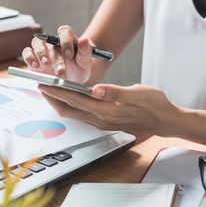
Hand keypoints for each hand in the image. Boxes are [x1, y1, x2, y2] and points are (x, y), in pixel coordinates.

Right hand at [22, 26, 92, 83]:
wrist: (72, 81)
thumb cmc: (79, 69)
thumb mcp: (85, 63)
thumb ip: (85, 51)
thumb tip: (84, 39)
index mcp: (67, 40)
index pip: (64, 32)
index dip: (66, 41)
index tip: (70, 55)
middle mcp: (53, 43)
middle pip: (49, 40)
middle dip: (55, 56)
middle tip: (61, 70)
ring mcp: (43, 51)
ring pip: (37, 43)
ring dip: (40, 53)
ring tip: (45, 64)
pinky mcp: (34, 60)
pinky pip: (27, 53)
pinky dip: (29, 57)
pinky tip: (36, 66)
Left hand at [37, 83, 179, 135]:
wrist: (165, 121)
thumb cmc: (154, 105)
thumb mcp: (139, 94)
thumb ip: (116, 92)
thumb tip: (96, 89)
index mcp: (106, 111)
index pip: (75, 100)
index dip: (57, 92)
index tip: (44, 83)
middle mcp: (100, 119)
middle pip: (68, 109)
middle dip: (52, 98)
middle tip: (40, 86)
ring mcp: (102, 122)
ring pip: (73, 113)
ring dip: (59, 102)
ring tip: (49, 91)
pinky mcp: (104, 121)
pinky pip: (81, 114)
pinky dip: (70, 105)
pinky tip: (68, 98)